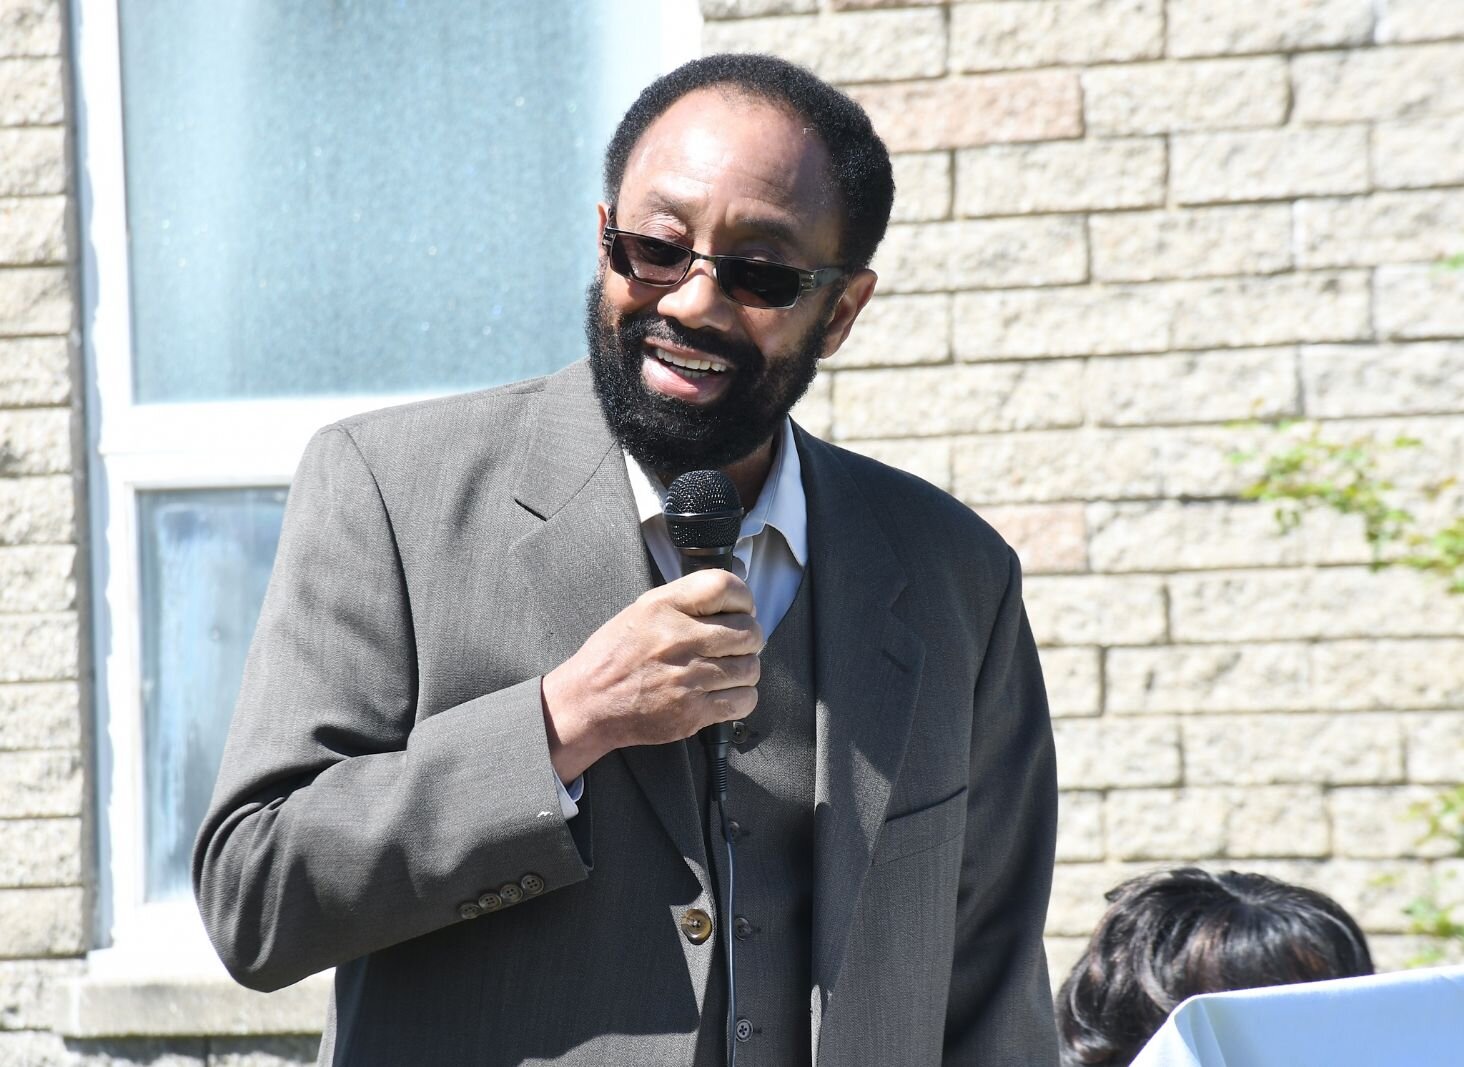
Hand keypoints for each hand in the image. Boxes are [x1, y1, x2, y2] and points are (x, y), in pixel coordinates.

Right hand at [540, 569, 762, 782]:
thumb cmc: (614, 657)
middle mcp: (678, 639)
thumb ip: (685, 601)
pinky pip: (743, 701)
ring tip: (726, 670)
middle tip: (735, 644)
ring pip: (749, 668)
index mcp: (663, 607)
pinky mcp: (693, 712)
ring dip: (744, 669)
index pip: (725, 586)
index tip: (741, 609)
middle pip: (748, 631)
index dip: (743, 598)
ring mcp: (688, 678)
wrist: (588, 703)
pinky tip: (724, 692)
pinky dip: (741, 697)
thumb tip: (731, 599)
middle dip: (748, 638)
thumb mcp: (642, 610)